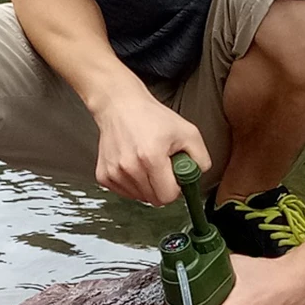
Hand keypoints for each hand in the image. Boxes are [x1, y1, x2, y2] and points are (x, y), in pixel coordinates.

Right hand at [93, 88, 210, 204]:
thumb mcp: (188, 132)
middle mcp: (129, 167)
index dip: (176, 189)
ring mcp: (114, 173)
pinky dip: (133, 184)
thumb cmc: (151, 117)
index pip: (168, 196)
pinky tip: (135, 166)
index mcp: (151, 157)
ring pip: (140, 197)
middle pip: (155, 199)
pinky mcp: (103, 176)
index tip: (175, 176)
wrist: (119, 106)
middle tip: (163, 166)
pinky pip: (125, 193)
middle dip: (163, 187)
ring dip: (148, 186)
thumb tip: (198, 176)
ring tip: (148, 163)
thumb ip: (201, 158)